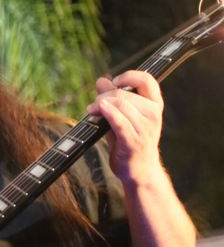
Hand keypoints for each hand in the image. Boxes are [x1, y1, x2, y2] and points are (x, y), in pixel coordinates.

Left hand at [86, 70, 163, 185]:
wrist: (140, 171)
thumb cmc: (129, 142)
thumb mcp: (123, 117)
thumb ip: (113, 98)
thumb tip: (101, 80)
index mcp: (155, 105)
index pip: (147, 80)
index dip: (128, 76)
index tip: (114, 82)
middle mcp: (153, 115)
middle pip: (123, 93)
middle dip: (104, 96)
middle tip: (94, 105)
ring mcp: (146, 129)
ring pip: (120, 104)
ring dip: (100, 104)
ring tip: (91, 111)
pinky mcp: (134, 141)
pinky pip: (119, 121)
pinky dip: (107, 113)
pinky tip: (97, 111)